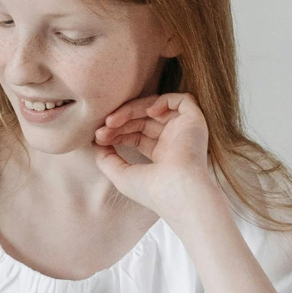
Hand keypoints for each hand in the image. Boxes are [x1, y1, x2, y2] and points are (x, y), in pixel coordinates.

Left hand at [92, 93, 220, 218]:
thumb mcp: (121, 174)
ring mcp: (184, 131)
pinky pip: (182, 100)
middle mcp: (174, 141)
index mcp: (161, 154)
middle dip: (119, 121)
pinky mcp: (195, 122)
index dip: (116, 131)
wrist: (177, 192)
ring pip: (155, 107)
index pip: (135, 133)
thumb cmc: (151, 190)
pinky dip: (163, 101)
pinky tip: (148, 112)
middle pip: (142, 119)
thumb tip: (96, 142)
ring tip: (111, 121)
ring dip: (130, 110)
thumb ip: (106, 158)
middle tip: (102, 128)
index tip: (98, 137)